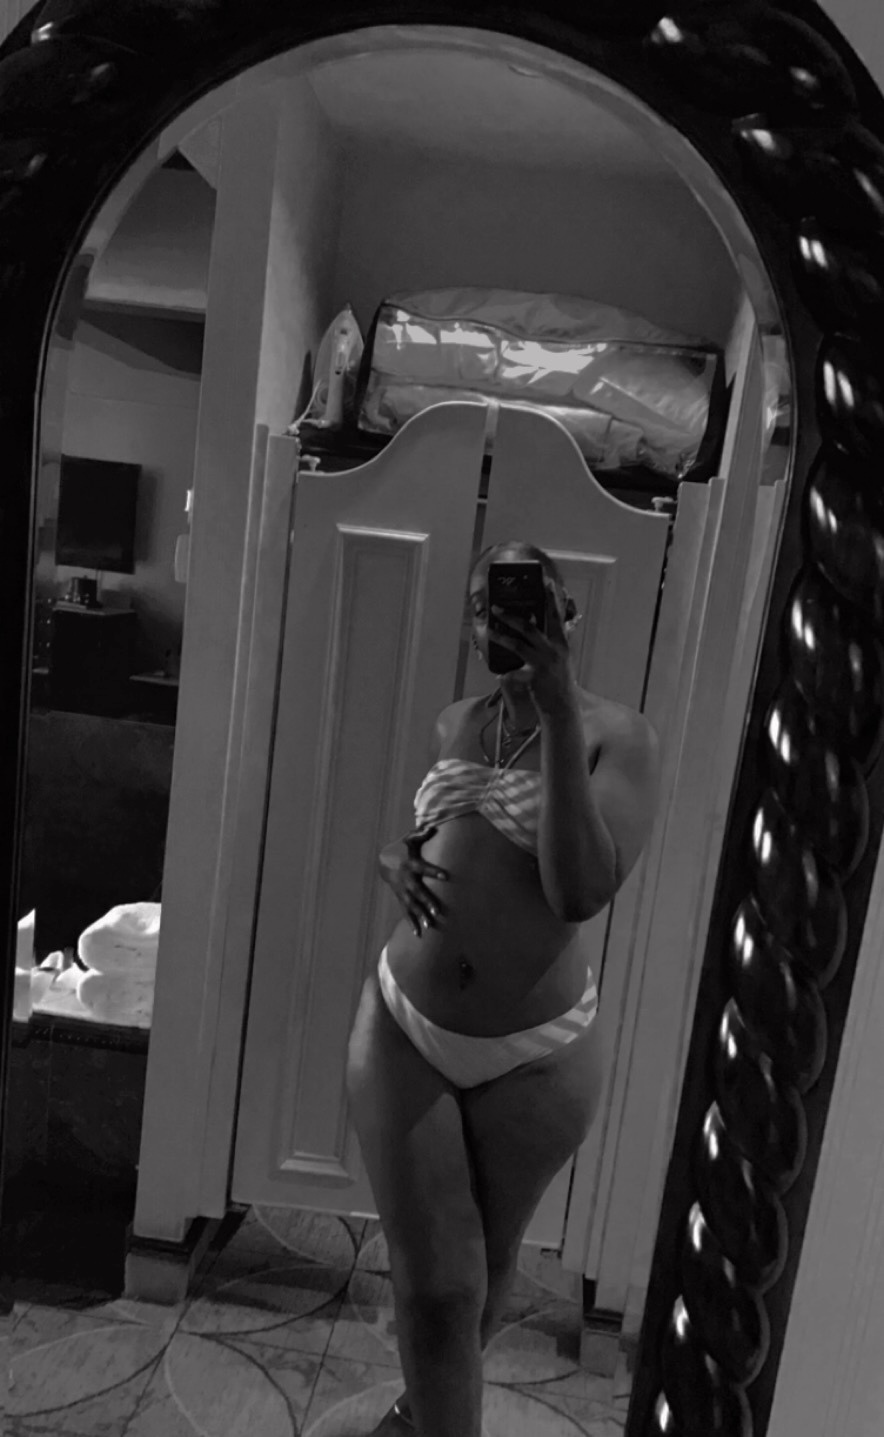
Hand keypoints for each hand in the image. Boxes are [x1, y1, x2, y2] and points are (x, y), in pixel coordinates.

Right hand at [378, 824, 448, 937]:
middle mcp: (406, 879)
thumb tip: (432, 827)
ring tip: (430, 926)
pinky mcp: (400, 898)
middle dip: (427, 901)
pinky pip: (406, 912)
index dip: (434, 872)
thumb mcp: (409, 840)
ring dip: (421, 915)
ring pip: (412, 905)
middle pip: (417, 892)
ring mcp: (402, 891)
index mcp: (410, 864)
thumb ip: (420, 835)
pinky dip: (411, 923)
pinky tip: (419, 934)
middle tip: (437, 911)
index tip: (446, 877)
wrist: (384, 861)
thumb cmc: (402, 848)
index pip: (424, 868)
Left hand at [490, 577, 577, 716]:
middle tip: (496, 607)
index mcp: (562, 643)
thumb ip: (552, 642)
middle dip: (511, 615)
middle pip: (531, 626)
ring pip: (518, 644)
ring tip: (490, 629)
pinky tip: (499, 673)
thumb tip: (534, 625)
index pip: (556, 616)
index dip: (552, 598)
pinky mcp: (534, 677)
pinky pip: (514, 671)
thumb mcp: (561, 658)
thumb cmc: (559, 681)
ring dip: (501, 636)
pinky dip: (505, 673)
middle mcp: (554, 650)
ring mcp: (544, 663)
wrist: (562, 706)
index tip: (547, 581)